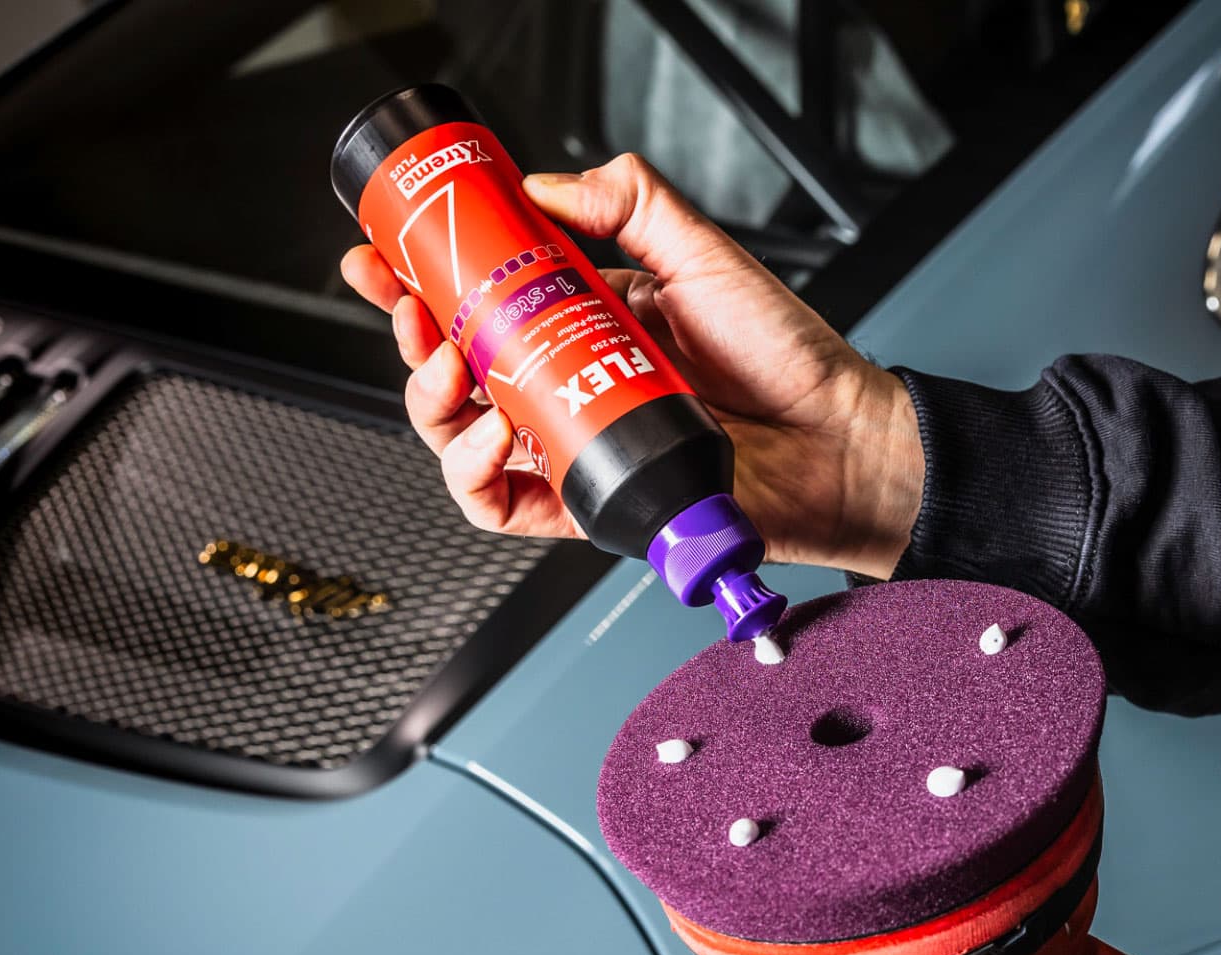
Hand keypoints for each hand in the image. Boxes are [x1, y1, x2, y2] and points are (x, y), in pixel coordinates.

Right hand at [339, 153, 923, 576]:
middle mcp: (570, 384)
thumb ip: (630, 202)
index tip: (382, 257)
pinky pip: (501, 504)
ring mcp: (573, 445)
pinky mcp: (586, 504)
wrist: (838, 441)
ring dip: (432, 404)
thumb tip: (543, 184)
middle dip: (412, 337)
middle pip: (454, 367)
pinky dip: (474, 475)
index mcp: (585, 320)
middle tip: (413, 312)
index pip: (480, 299)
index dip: (420, 280)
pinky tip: (488, 437)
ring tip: (453, 371)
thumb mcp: (702, 253)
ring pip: (461, 436)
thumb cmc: (788, 356)